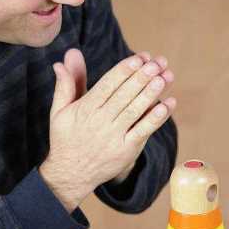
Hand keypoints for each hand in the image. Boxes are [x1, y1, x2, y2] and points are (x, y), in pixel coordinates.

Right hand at [39, 49, 174, 210]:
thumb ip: (67, 82)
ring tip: (165, 78)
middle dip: (142, 77)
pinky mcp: (125, 151)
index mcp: (85, 109)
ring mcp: (114, 137)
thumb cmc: (66, 137)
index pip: (108, 85)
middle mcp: (100, 122)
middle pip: (124, 95)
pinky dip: (156, 118)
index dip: (124, 70)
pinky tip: (167, 104)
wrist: (70, 175)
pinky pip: (143, 131)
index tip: (139, 58)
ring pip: (135, 111)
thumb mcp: (60, 110)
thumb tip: (69, 53)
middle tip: (157, 63)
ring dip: (151, 94)